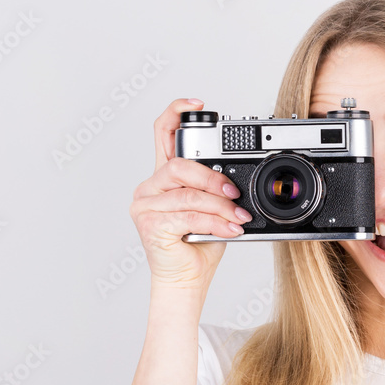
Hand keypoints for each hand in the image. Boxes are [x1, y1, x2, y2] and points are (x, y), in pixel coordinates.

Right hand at [129, 99, 252, 289]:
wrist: (186, 279)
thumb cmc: (198, 245)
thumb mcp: (213, 209)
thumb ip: (217, 190)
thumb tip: (239, 183)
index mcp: (164, 177)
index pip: (163, 132)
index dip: (177, 112)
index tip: (200, 105)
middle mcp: (150, 186)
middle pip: (180, 165)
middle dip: (213, 179)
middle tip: (234, 195)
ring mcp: (145, 204)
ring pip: (187, 193)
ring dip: (219, 206)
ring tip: (237, 219)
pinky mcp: (149, 223)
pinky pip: (188, 216)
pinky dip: (214, 223)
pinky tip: (229, 230)